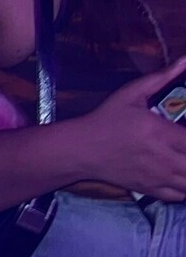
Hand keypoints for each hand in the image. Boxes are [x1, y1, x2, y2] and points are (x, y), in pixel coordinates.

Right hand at [73, 55, 185, 198]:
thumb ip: (162, 77)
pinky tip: (181, 176)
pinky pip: (177, 196)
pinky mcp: (149, 189)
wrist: (81, 150)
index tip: (185, 132)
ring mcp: (157, 177)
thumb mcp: (132, 93)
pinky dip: (184, 188)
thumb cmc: (106, 120)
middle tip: (185, 145)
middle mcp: (163, 159)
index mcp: (162, 133)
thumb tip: (184, 60)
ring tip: (184, 159)